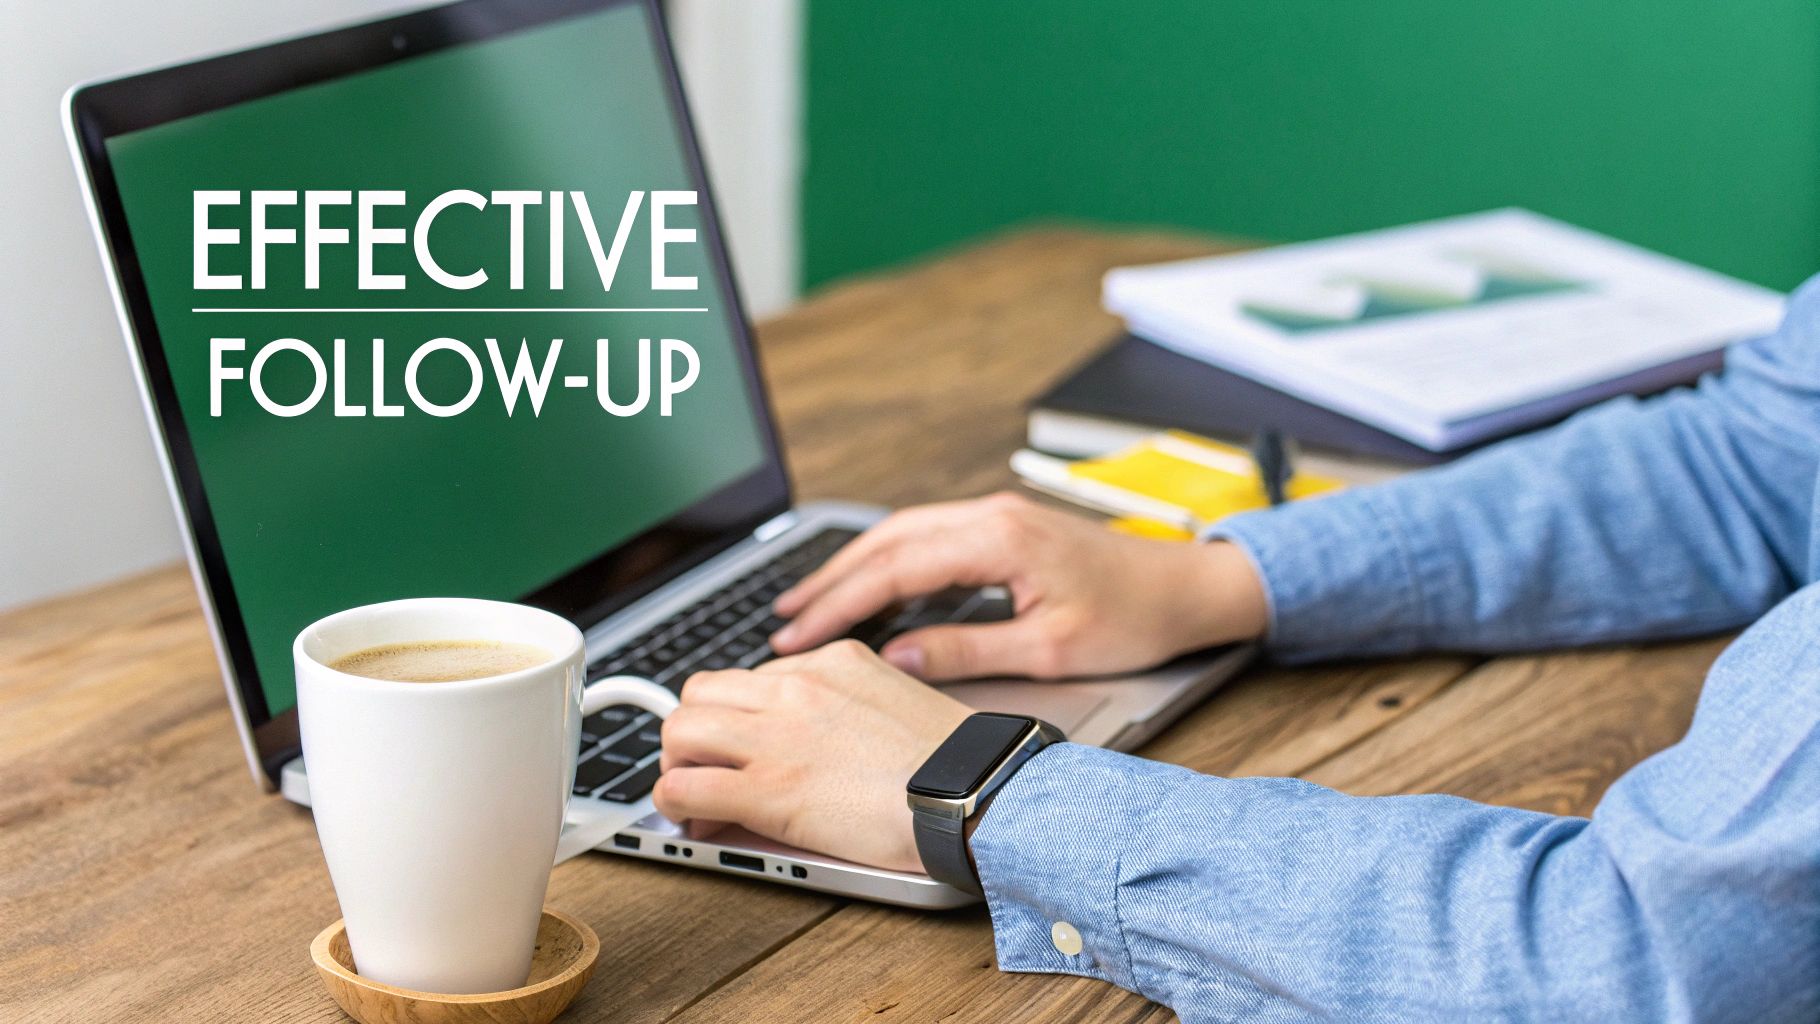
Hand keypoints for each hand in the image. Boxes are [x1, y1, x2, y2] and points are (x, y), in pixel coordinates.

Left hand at [653, 640, 968, 871]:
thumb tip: (819, 738)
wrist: (976, 793)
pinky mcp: (767, 789)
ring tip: (698, 795)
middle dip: (697, 731)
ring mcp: (776, 735)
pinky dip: (677, 804)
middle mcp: (796, 687)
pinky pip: (682, 786)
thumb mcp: (899, 699)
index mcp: (833, 660)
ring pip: (679, 729)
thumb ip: (851, 704)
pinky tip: (697, 820)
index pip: (753, 675)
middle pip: (701, 691)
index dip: (739, 716)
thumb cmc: (957, 761)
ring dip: (680, 763)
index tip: (745, 744)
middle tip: (710, 766)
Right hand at [771, 492, 1268, 680]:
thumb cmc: (1134, 619)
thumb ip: (967, 651)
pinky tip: (869, 585)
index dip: (840, 605)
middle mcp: (991, 514)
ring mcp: (997, 514)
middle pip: (887, 540)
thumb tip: (899, 657)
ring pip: (903, 531)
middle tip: (783, 620)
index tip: (799, 635)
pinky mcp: (1005, 525)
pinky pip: (929, 534)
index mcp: (1000, 540)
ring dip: (854, 566)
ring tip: (809, 604)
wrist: (1189, 588)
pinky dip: (888, 559)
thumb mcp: (1048, 651)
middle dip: (830, 580)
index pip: (896, 569)